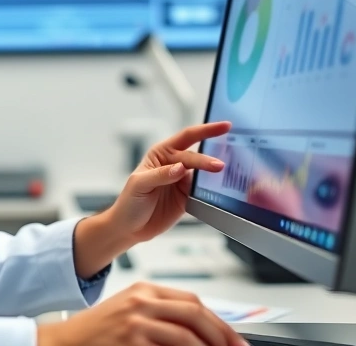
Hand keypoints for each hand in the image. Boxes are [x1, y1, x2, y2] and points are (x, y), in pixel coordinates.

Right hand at [37, 282, 248, 345]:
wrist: (63, 343)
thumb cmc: (97, 332)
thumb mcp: (129, 312)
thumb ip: (162, 314)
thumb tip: (200, 331)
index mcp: (144, 290)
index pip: (192, 301)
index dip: (218, 322)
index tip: (234, 338)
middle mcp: (141, 302)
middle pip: (195, 314)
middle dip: (222, 336)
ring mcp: (136, 322)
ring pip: (187, 336)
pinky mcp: (131, 341)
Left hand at [108, 121, 230, 244]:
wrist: (129, 228)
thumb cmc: (129, 202)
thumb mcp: (140, 185)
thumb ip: (161, 174)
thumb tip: (180, 167)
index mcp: (161, 154)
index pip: (186, 137)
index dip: (206, 130)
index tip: (224, 127)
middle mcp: (174, 164)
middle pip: (196, 157)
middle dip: (209, 159)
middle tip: (220, 166)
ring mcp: (182, 181)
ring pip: (204, 173)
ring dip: (214, 174)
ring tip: (227, 176)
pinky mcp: (188, 198)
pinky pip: (204, 191)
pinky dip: (213, 191)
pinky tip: (221, 191)